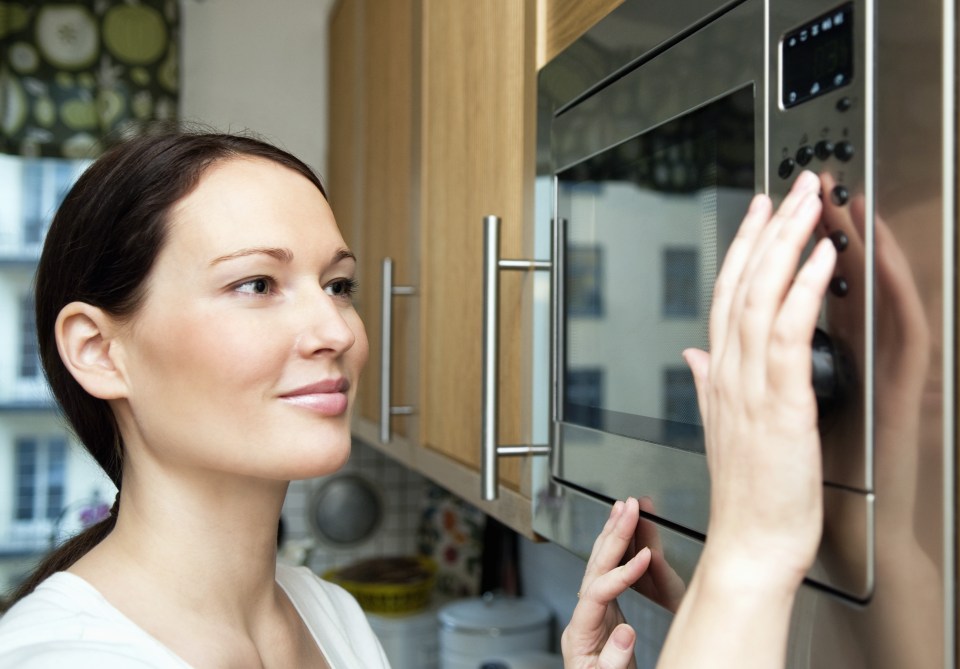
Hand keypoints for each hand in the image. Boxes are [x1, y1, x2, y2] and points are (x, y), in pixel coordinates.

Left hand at [561, 498, 650, 668]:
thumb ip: (614, 659)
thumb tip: (627, 630)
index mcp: (580, 631)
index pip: (598, 592)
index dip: (622, 573)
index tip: (645, 556)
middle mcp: (582, 614)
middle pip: (594, 566)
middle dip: (614, 534)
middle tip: (630, 508)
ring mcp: (591, 609)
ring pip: (598, 563)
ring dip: (613, 533)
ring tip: (625, 508)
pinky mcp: (604, 609)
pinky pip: (608, 570)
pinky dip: (617, 550)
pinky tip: (624, 533)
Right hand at [683, 169, 835, 589]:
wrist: (752, 545)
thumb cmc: (747, 495)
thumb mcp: (721, 429)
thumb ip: (707, 384)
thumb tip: (694, 353)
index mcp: (719, 377)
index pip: (725, 296)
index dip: (742, 248)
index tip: (759, 211)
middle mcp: (728, 373)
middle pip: (741, 283)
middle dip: (768, 228)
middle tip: (791, 186)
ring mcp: (750, 386)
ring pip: (760, 296)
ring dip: (786, 243)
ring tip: (810, 203)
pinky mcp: (780, 403)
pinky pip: (787, 334)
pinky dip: (804, 289)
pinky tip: (822, 257)